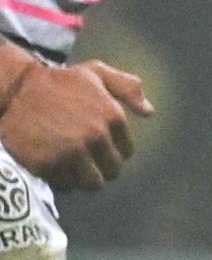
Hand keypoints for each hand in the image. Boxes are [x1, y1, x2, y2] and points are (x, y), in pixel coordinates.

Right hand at [0, 59, 151, 191]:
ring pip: (92, 184)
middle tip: (85, 159)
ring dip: (83, 178)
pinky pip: (66, 186)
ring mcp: (72, 153)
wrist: (14, 89)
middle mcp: (96, 137)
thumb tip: (149, 112)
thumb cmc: (57, 81)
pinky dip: (62, 180)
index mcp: (112, 117)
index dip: (113, 151)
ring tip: (71, 166)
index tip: (99, 146)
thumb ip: (126, 88)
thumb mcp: (95, 73)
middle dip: (101, 167)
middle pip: (112, 171)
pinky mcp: (48, 165)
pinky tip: (54, 165)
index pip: (126, 152)